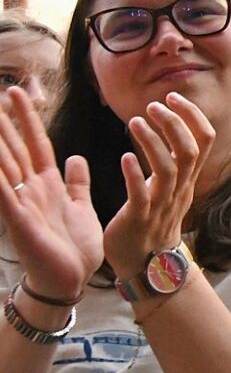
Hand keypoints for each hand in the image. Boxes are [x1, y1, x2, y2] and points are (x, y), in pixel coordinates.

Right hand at [0, 87, 101, 299]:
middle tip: (1, 91)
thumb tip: (75, 158)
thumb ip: (77, 183)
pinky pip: (3, 194)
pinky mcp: (19, 220)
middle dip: (8, 121)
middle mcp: (30, 190)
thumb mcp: (80, 206)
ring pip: (5, 165)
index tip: (21, 94)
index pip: (36, 145)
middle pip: (16, 148)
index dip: (28, 120)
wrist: (70, 281)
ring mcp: (22, 204)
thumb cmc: (74, 247)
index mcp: (48, 185)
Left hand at [103, 93, 213, 278]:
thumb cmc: (153, 221)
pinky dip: (135, 175)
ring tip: (136, 121)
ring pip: (168, 169)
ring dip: (153, 142)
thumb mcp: (170, 188)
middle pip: (190, 150)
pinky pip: (141, 195)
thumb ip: (171, 161)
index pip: (204, 141)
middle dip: (175, 123)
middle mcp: (179, 189)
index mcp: (187, 179)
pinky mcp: (140, 219)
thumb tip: (169, 129)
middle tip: (154, 105)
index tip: (173, 97)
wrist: (147, 265)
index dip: (192, 116)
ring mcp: (161, 204)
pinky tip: (125, 158)